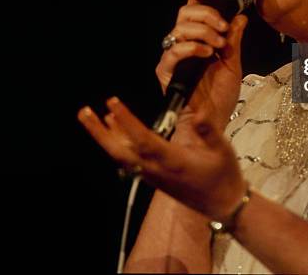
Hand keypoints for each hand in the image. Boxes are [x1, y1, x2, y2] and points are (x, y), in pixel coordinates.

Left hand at [77, 97, 246, 222]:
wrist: (224, 204)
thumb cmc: (224, 175)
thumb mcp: (223, 150)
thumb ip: (209, 132)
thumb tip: (200, 115)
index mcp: (172, 161)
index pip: (143, 139)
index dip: (126, 121)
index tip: (112, 102)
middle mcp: (156, 170)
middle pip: (120, 152)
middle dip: (99, 133)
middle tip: (83, 113)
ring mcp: (152, 175)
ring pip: (121, 156)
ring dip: (104, 137)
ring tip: (90, 116)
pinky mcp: (153, 177)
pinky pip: (128, 160)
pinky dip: (117, 143)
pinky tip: (114, 130)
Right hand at [156, 0, 247, 130]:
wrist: (212, 124)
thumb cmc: (219, 98)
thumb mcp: (233, 64)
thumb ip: (234, 40)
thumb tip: (241, 17)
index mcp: (198, 39)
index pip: (193, 7)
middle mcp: (182, 43)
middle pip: (185, 11)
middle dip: (207, 15)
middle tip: (223, 29)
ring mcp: (173, 56)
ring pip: (181, 27)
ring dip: (204, 31)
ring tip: (219, 45)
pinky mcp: (166, 71)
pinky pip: (174, 50)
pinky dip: (193, 47)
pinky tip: (208, 55)